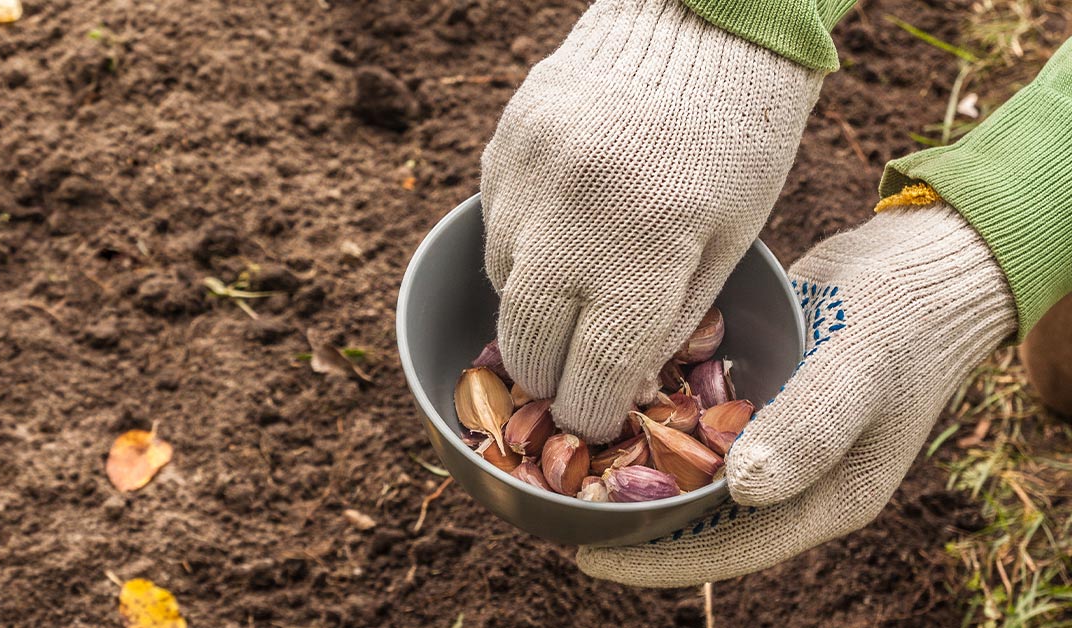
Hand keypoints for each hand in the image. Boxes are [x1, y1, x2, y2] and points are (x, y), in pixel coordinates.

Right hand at [481, 0, 823, 442]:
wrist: (698, 25)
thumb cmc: (737, 143)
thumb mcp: (731, 239)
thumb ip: (671, 319)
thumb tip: (618, 385)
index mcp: (649, 248)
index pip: (593, 372)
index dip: (587, 414)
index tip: (589, 421)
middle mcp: (574, 218)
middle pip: (528, 343)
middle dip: (547, 376)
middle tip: (567, 379)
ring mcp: (529, 179)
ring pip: (503, 287)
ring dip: (532, 309)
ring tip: (571, 292)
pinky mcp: (502, 147)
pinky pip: (495, 229)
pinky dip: (520, 251)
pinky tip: (558, 233)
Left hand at [577, 203, 1015, 585]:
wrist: (928, 261)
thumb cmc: (903, 318)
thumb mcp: (859, 370)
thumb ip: (809, 429)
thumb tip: (744, 491)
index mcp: (824, 497)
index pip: (727, 549)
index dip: (654, 558)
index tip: (585, 553)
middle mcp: (792, 478)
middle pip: (698, 518)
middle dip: (630, 515)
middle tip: (555, 502)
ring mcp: (774, 437)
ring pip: (690, 471)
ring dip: (634, 466)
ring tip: (561, 456)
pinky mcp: (758, 397)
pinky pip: (696, 422)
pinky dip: (653, 418)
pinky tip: (602, 397)